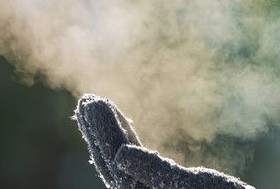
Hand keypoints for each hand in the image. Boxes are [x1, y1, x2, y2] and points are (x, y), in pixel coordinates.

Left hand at [74, 94, 253, 188]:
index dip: (104, 131)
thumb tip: (119, 155)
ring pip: (122, 162)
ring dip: (110, 133)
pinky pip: (139, 164)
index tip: (95, 101)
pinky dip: (130, 142)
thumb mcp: (192, 187)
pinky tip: (126, 128)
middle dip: (99, 130)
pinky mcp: (167, 187)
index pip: (116, 162)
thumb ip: (155, 172)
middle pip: (112, 162)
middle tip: (86, 99)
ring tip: (96, 106)